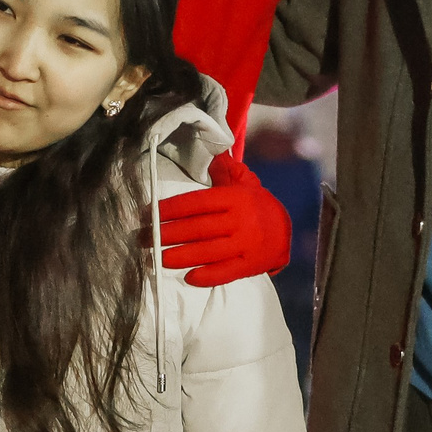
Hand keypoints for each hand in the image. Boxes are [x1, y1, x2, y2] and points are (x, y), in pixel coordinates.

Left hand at [157, 155, 291, 287]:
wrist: (286, 232)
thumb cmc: (256, 206)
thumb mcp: (244, 183)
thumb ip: (224, 170)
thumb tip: (210, 154)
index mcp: (235, 198)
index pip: (198, 203)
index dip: (171, 208)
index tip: (150, 213)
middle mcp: (240, 221)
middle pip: (198, 228)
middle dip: (167, 234)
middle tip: (144, 239)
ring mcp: (246, 245)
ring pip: (208, 252)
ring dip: (180, 256)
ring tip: (158, 258)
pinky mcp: (250, 265)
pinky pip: (226, 272)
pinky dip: (207, 276)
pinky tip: (189, 277)